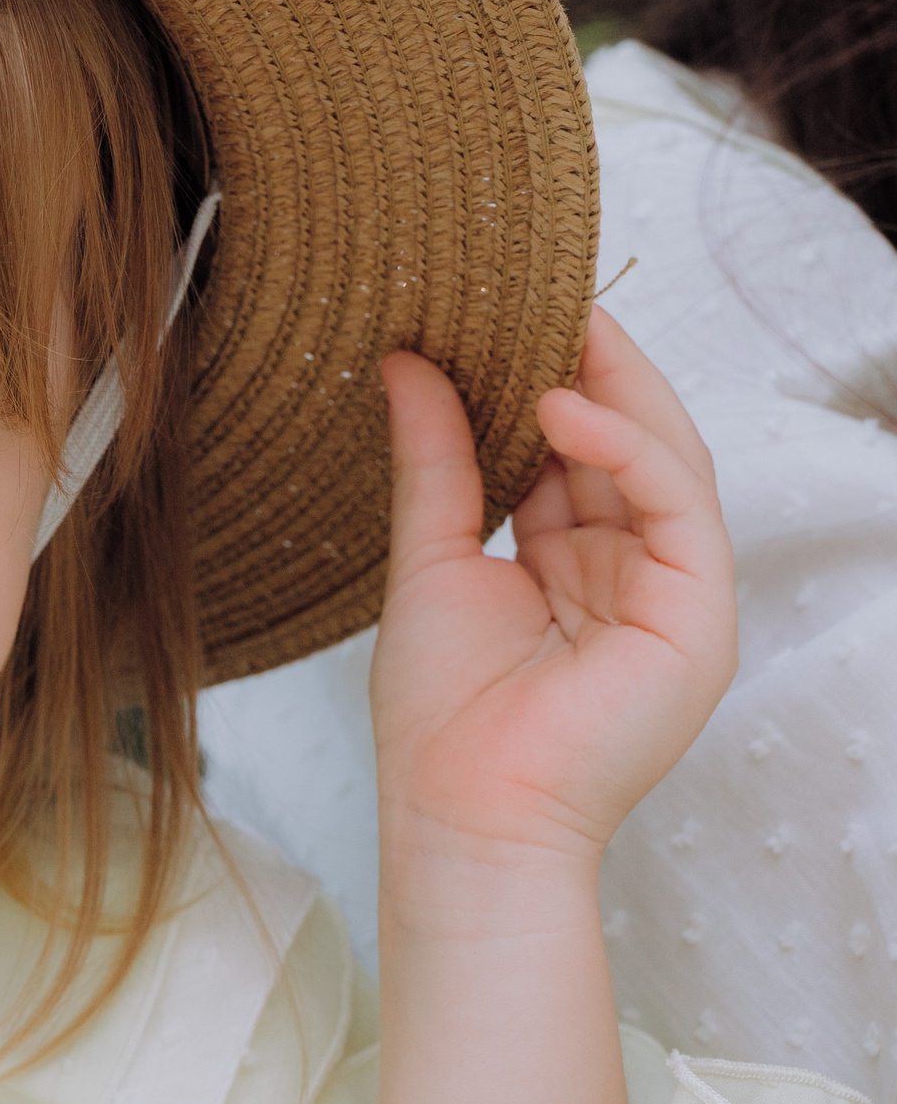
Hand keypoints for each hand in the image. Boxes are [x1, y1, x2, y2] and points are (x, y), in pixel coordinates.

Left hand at [371, 306, 735, 880]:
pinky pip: (677, 503)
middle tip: (536, 289)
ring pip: (665, 457)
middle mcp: (630, 571)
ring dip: (612, 386)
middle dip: (590, 363)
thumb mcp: (429, 558)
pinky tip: (563, 405)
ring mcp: (672, 594)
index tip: (503, 309)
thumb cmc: (440, 715)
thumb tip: (406, 361)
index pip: (576, 449)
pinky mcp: (699, 616)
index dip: (549, 375)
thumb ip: (433, 460)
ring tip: (549, 323)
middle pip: (629, 441)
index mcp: (572, 562)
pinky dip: (626, 446)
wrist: (463, 815)